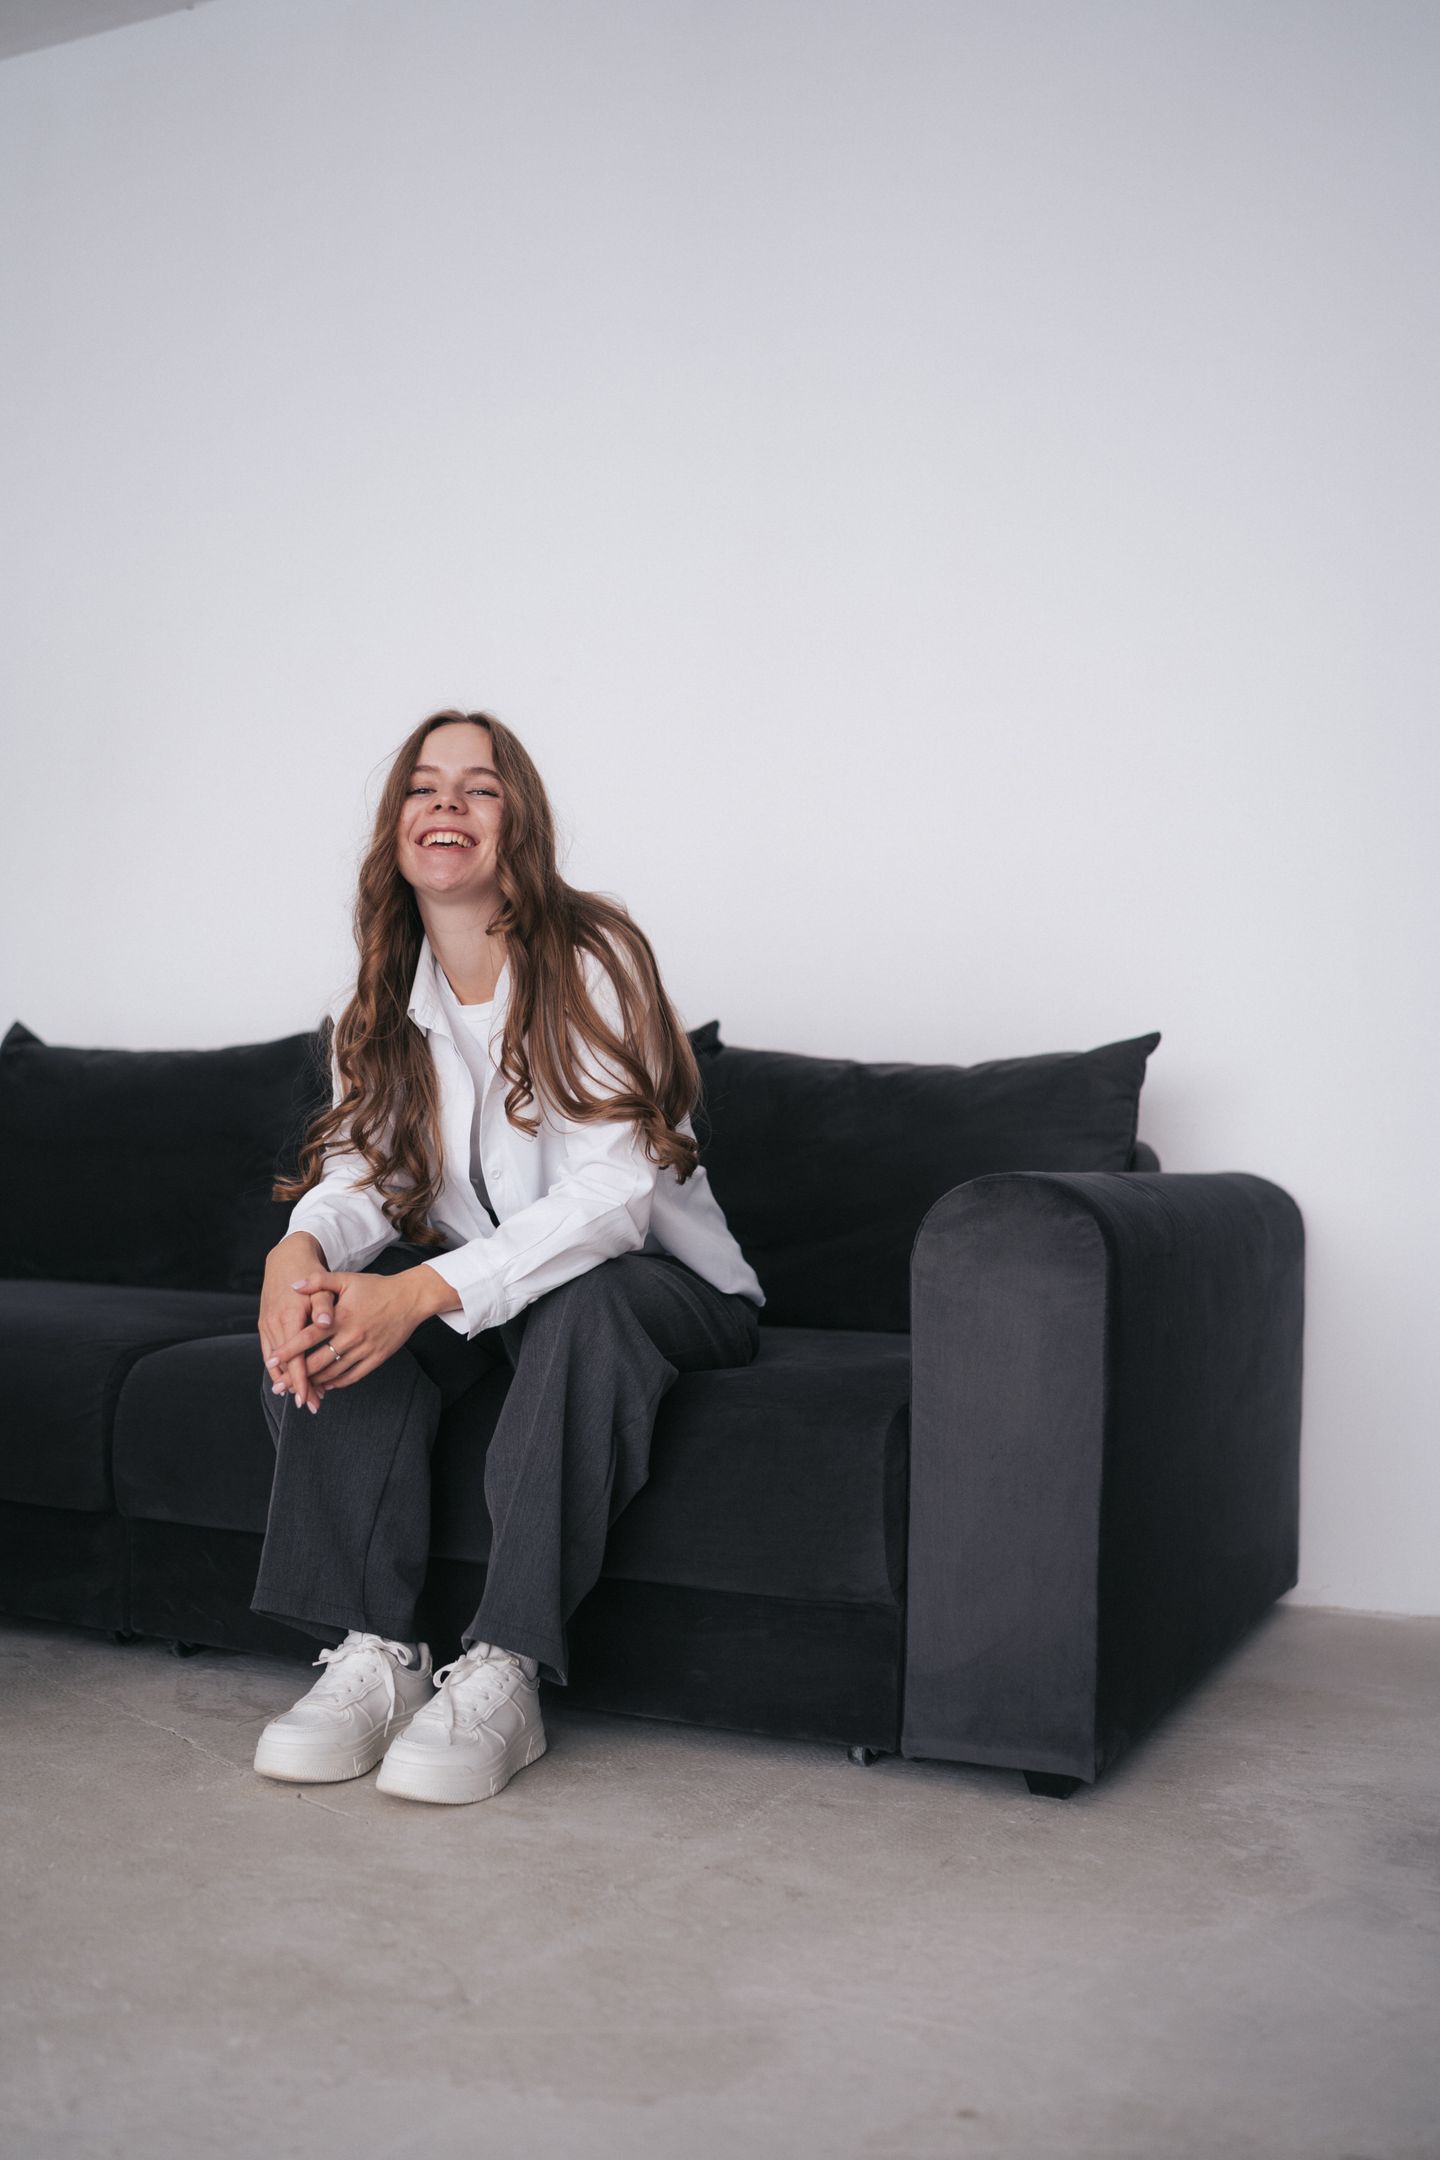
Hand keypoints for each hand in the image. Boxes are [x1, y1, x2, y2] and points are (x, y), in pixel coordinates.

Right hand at [260, 1236, 333, 1412]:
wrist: (285, 1258)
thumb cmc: (308, 1273)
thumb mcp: (320, 1286)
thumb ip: (323, 1305)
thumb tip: (324, 1323)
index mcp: (288, 1316)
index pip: (294, 1357)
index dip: (302, 1380)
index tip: (311, 1397)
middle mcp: (274, 1324)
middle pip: (283, 1366)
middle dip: (296, 1387)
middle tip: (312, 1405)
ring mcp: (266, 1325)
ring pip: (274, 1362)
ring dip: (287, 1381)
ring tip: (305, 1397)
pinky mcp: (265, 1325)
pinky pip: (270, 1353)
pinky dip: (279, 1369)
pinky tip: (291, 1380)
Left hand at [264, 1268, 430, 1403]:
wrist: (410, 1298)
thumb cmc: (376, 1287)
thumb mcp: (347, 1280)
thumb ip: (318, 1281)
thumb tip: (293, 1286)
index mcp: (341, 1317)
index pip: (308, 1337)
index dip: (289, 1350)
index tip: (272, 1360)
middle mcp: (352, 1336)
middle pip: (317, 1362)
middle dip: (296, 1376)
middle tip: (279, 1386)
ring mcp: (365, 1349)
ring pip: (333, 1373)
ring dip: (314, 1382)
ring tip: (298, 1388)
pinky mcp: (377, 1358)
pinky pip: (352, 1376)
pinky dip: (336, 1383)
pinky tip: (325, 1384)